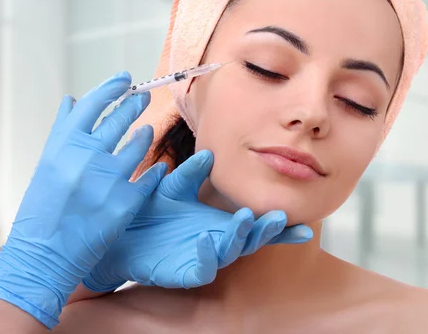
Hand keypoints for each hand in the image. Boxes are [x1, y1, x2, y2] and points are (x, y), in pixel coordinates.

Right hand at [0, 72, 166, 328]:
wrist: (43, 256)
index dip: (111, 87)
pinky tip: (157, 168)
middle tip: (143, 97)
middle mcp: (85, 158)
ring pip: (138, 144)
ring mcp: (107, 180)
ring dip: (144, 135)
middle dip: (134, 104)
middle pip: (120, 119)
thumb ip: (62, 132)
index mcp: (62, 146)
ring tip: (146, 132)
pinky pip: (149, 177)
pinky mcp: (125, 203)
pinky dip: (154, 170)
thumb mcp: (46, 166)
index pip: (93, 104)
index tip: (125, 79)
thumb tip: (72, 101)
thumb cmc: (41, 211)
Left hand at [82, 150, 312, 290]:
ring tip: (245, 218)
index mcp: (220, 223)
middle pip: (252, 240)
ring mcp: (204, 258)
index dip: (280, 227)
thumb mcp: (172, 186)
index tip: (307, 225)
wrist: (120, 234)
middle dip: (267, 229)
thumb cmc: (149, 211)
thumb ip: (191, 172)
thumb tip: (209, 154)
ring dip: (241, 237)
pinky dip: (209, 255)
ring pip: (232, 253)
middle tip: (279, 215)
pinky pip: (203, 269)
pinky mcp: (185, 273)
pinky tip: (208, 240)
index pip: (255, 225)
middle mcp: (218, 242)